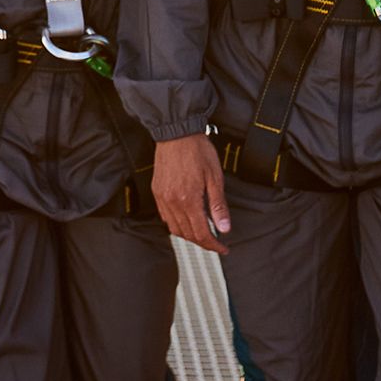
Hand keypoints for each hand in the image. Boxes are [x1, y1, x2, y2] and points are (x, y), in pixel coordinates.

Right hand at [152, 134, 230, 254]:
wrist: (176, 132)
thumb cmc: (197, 151)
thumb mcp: (215, 177)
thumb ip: (218, 205)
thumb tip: (224, 228)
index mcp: (188, 200)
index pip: (201, 233)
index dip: (214, 245)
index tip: (223, 248)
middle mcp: (173, 202)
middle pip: (188, 234)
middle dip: (203, 242)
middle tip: (216, 243)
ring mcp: (162, 198)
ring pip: (175, 228)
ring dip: (189, 235)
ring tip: (203, 233)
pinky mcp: (157, 192)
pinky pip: (165, 217)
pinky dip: (176, 224)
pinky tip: (186, 220)